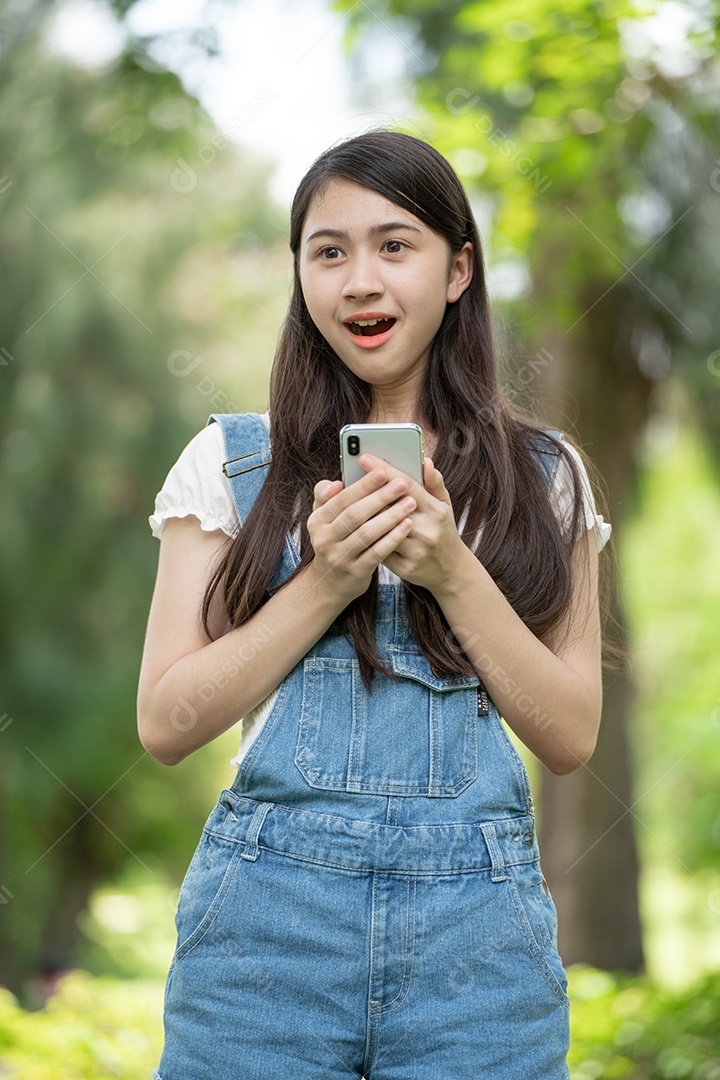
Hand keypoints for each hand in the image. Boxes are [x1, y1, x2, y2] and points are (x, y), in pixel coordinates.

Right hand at [307, 466, 417, 603]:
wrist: (331, 583)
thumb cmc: (335, 540)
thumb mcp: (324, 518)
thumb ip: (326, 496)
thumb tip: (338, 483)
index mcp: (317, 521)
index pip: (341, 499)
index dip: (362, 485)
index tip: (382, 471)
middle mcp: (324, 539)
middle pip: (355, 515)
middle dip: (380, 497)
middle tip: (402, 484)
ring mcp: (340, 557)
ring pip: (367, 533)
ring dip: (391, 516)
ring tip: (410, 502)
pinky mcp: (356, 572)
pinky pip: (377, 552)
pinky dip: (393, 537)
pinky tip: (407, 525)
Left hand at [354, 453, 464, 593]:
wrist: (451, 571)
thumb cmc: (443, 531)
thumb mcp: (445, 505)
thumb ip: (434, 483)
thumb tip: (425, 461)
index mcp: (435, 511)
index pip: (406, 485)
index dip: (384, 469)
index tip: (363, 457)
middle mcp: (426, 530)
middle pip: (389, 507)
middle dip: (367, 491)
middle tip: (346, 477)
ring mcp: (415, 551)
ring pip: (381, 529)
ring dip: (363, 515)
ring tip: (346, 501)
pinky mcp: (405, 567)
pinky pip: (380, 549)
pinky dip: (367, 537)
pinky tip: (355, 527)